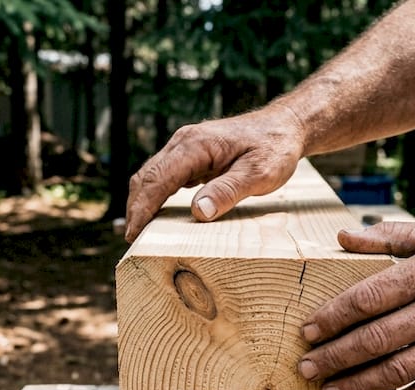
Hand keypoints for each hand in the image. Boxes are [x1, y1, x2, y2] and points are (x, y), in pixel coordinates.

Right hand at [124, 105, 307, 241]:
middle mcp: (184, 142)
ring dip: (142, 201)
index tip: (133, 233)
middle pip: (147, 176)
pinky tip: (154, 214)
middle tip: (130, 239)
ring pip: (152, 174)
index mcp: (196, 145)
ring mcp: (185, 146)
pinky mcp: (191, 155)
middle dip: (136, 207)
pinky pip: (164, 175)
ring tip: (137, 231)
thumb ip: (228, 191)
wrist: (285, 126)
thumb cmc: (274, 148)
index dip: (143, 208)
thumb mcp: (259, 173)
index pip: (159, 178)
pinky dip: (154, 195)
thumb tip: (199, 212)